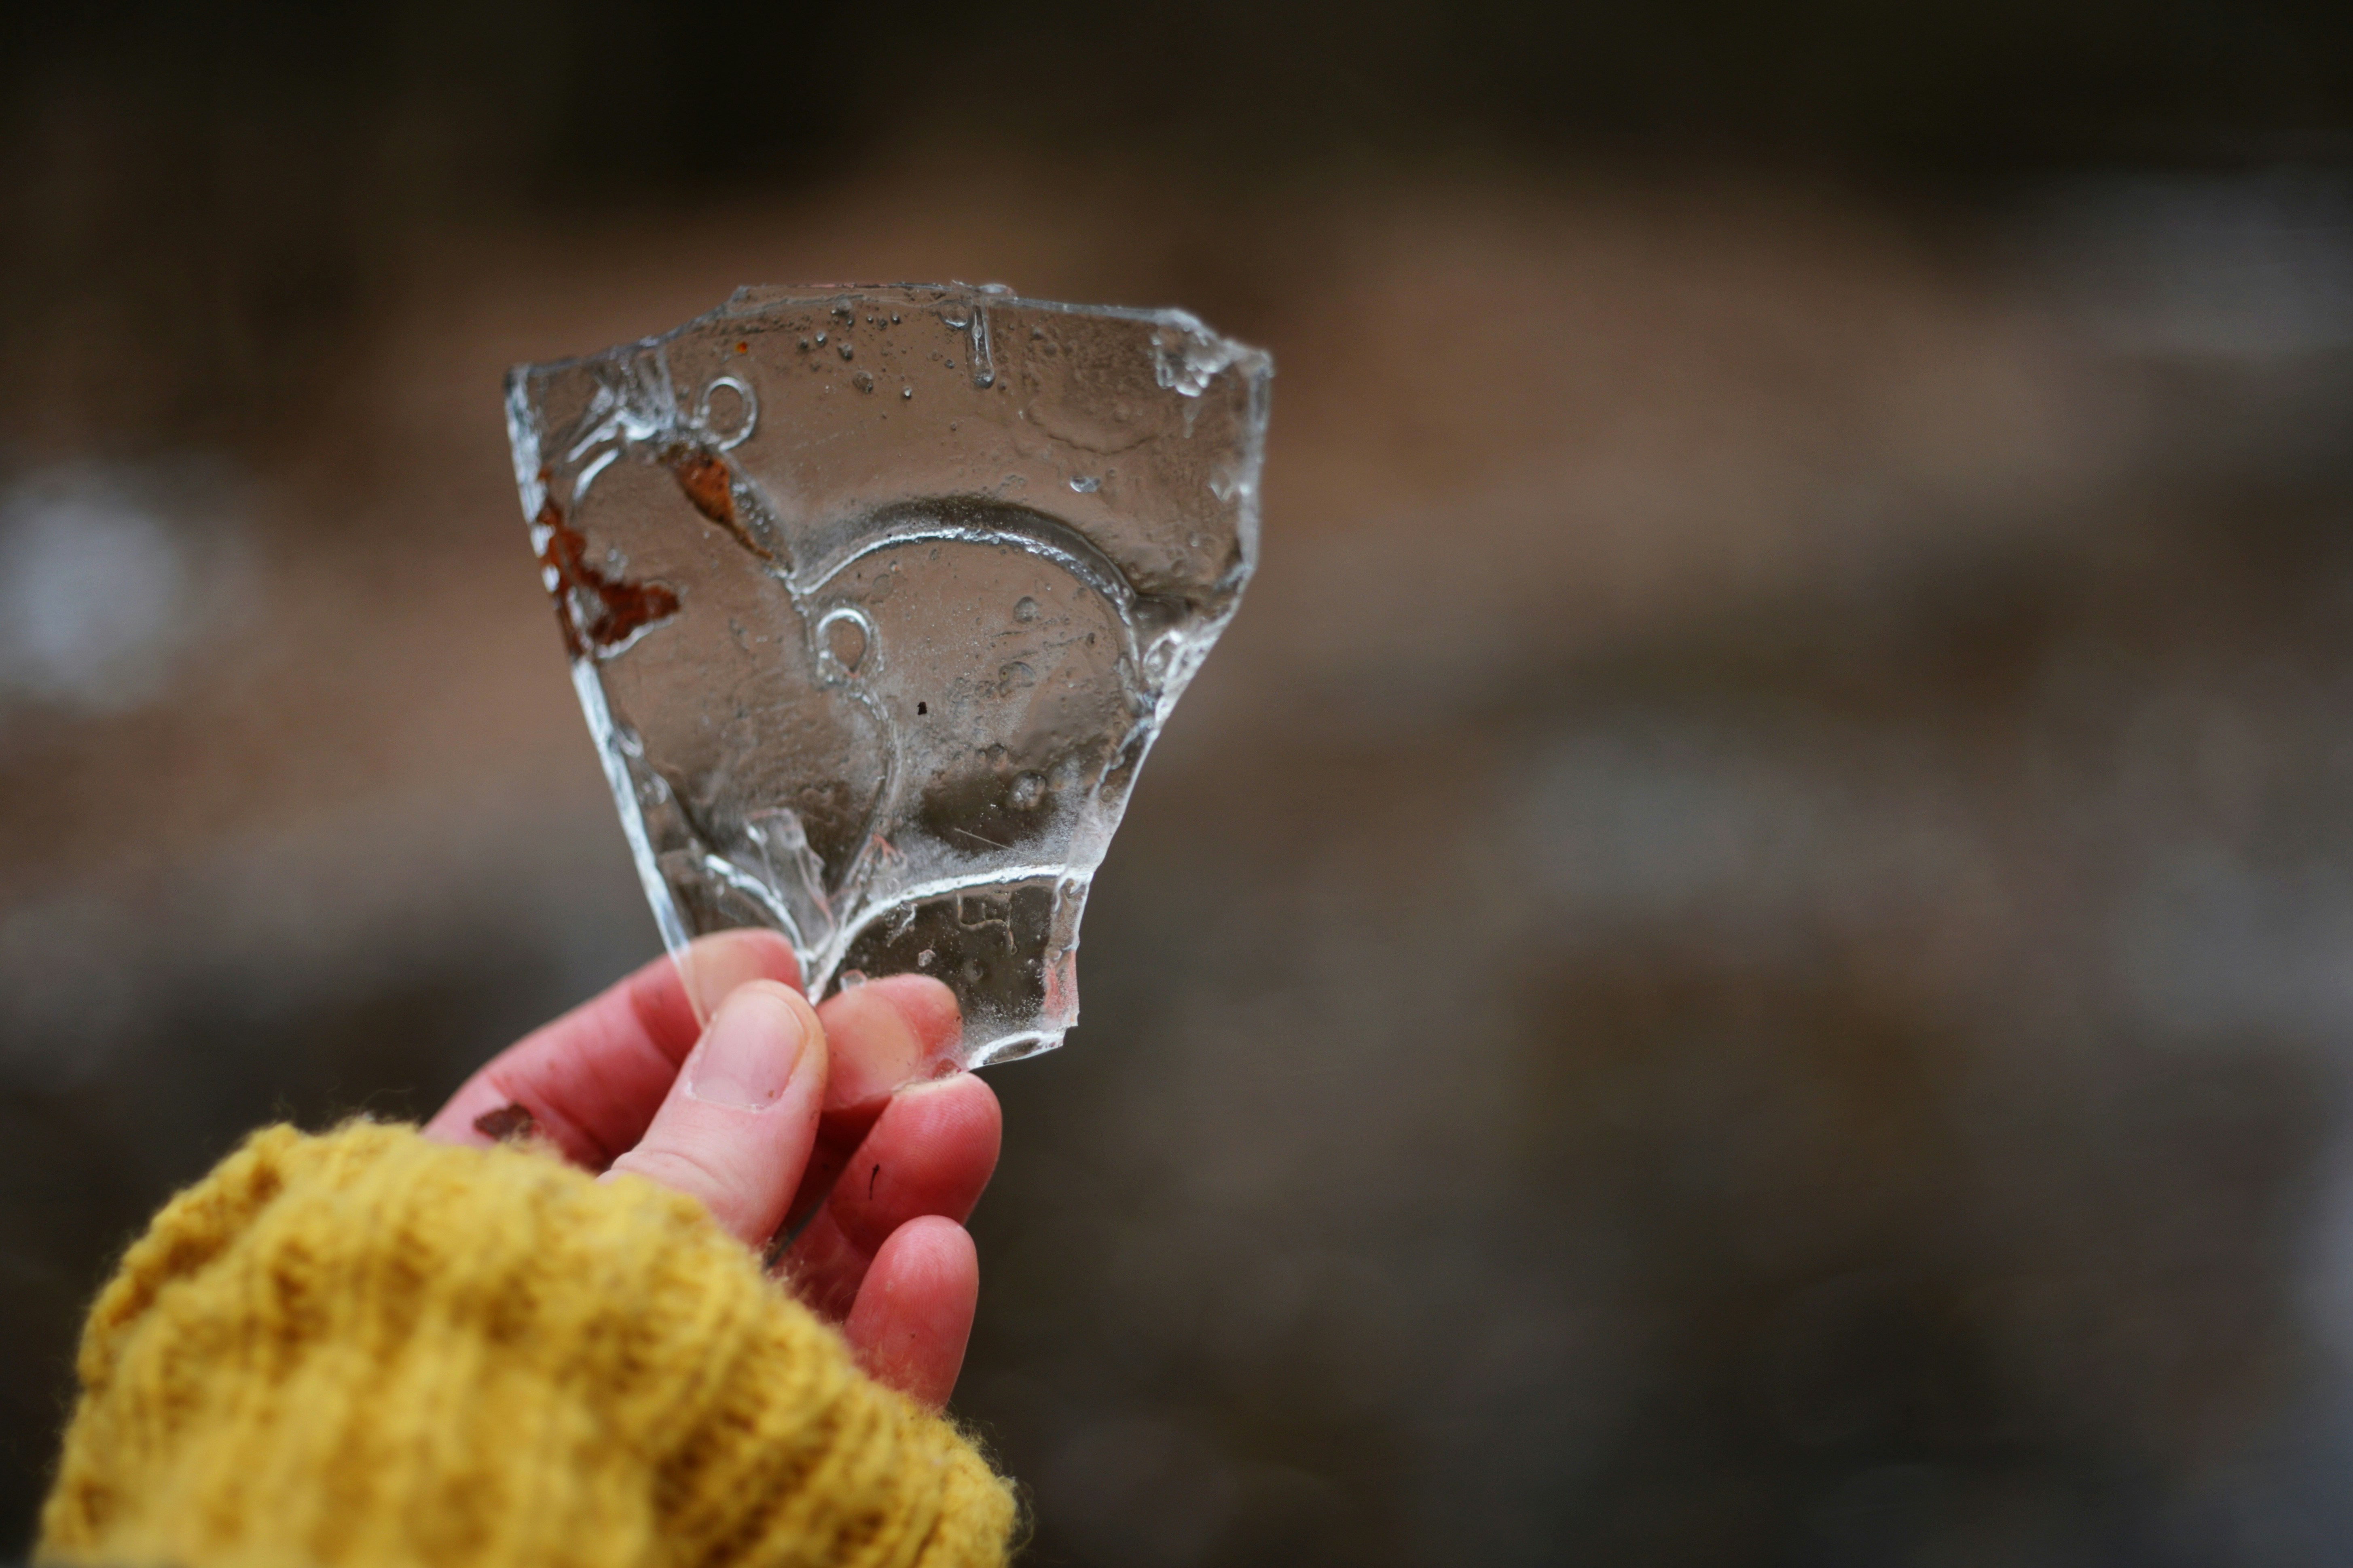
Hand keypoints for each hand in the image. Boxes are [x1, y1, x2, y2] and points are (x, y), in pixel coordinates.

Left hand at [422, 930, 1000, 1408]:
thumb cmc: (480, 1425)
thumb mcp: (594, 1255)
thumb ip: (701, 1145)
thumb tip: (777, 1019)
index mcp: (457, 1255)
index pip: (567, 1102)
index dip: (677, 1021)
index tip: (775, 962)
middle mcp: (564, 1327)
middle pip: (716, 1184)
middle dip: (827, 1097)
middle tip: (925, 1020)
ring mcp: (668, 1410)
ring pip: (797, 1284)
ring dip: (889, 1192)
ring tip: (959, 1116)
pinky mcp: (760, 1484)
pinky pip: (832, 1400)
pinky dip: (894, 1327)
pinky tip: (940, 1253)